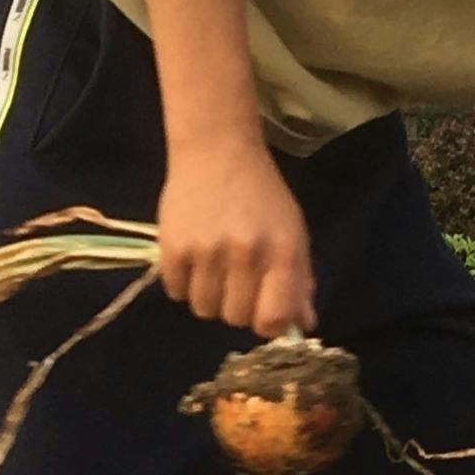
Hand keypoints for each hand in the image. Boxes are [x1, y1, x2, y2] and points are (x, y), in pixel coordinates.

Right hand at [156, 144, 314, 335]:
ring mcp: (206, 251)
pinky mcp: (172, 247)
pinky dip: (183, 283)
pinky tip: (193, 259)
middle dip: (237, 307)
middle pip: (236, 318)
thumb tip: (303, 324)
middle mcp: (245, 253)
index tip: (264, 312)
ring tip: (213, 269)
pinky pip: (176, 292)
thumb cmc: (261, 193)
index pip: (274, 319)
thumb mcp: (291, 230)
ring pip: (204, 309)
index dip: (269, 325)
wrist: (216, 150)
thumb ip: (299, 279)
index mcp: (282, 250)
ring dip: (209, 297)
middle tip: (237, 281)